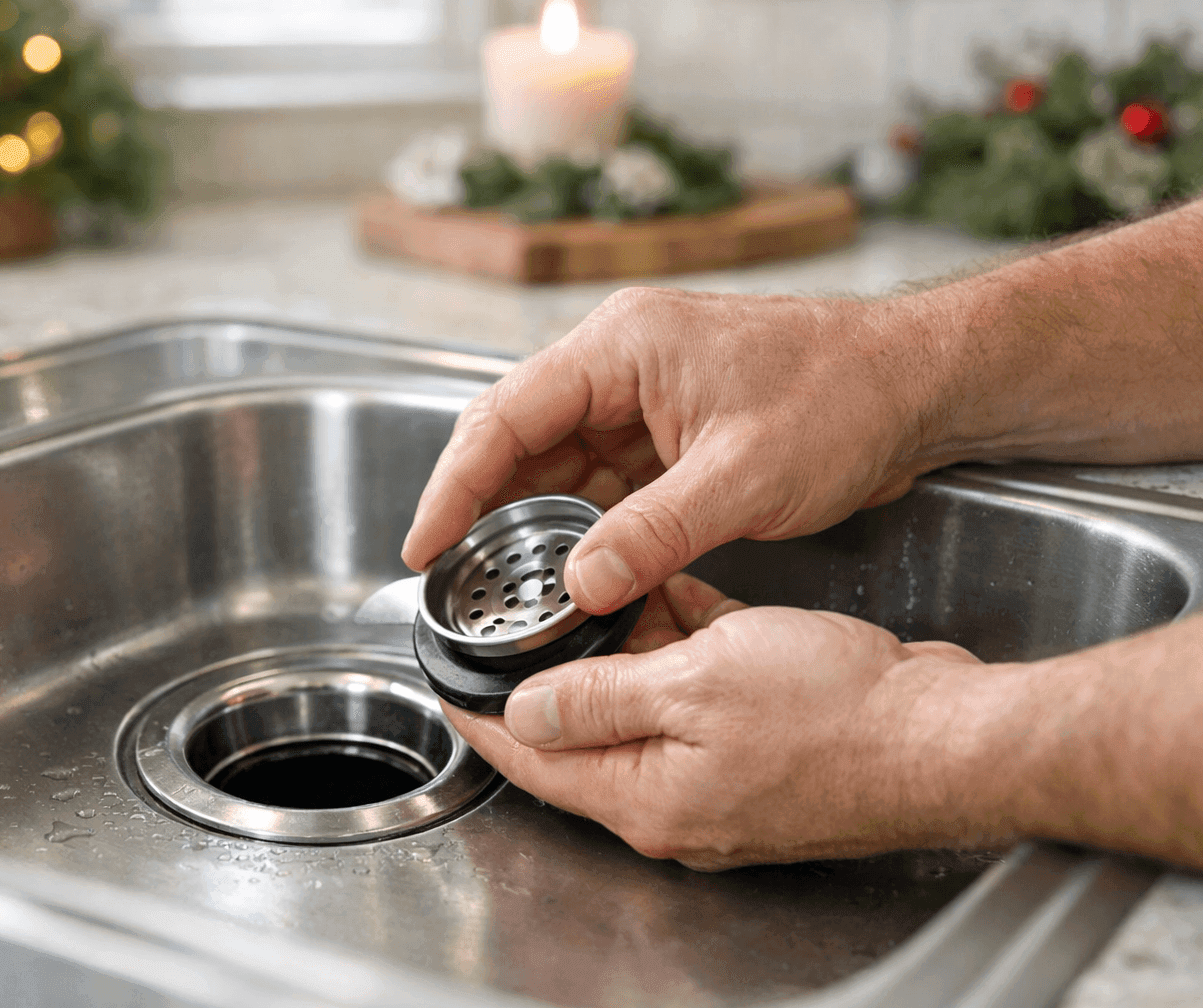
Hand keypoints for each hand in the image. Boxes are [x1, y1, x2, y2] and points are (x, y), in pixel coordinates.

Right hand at [401, 287, 941, 613]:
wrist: (919, 386)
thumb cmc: (845, 396)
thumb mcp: (743, 476)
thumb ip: (651, 531)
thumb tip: (578, 584)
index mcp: (621, 347)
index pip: (506, 414)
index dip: (453, 483)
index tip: (425, 543)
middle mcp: (619, 365)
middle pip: (519, 438)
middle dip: (482, 508)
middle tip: (453, 577)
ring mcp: (642, 400)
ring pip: (557, 465)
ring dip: (532, 522)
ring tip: (501, 586)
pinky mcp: (667, 434)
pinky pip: (602, 483)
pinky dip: (582, 527)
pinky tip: (568, 571)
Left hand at [443, 573, 994, 869]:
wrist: (947, 737)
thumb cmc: (837, 717)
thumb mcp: (695, 686)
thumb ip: (599, 699)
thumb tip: (525, 714)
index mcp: (643, 796)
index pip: (531, 759)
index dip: (482, 717)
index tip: (447, 681)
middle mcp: (675, 801)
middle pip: (585, 731)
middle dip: (558, 669)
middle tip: (525, 618)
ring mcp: (721, 780)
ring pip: (647, 705)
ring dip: (628, 649)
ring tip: (602, 593)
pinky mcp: (763, 753)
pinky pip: (701, 698)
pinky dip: (686, 650)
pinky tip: (680, 599)